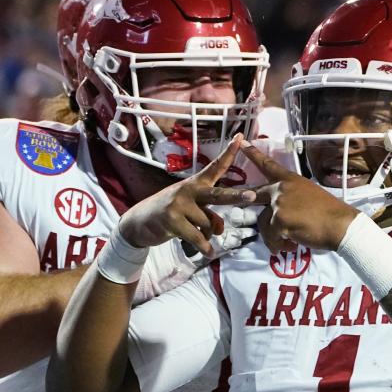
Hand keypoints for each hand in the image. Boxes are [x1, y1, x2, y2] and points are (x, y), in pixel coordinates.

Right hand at [119, 135, 256, 255]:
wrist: (139, 222)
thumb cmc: (171, 214)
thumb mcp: (191, 210)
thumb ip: (209, 216)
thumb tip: (218, 230)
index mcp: (196, 184)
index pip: (215, 167)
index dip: (228, 153)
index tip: (240, 138)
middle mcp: (189, 190)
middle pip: (218, 195)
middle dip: (236, 196)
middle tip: (252, 196)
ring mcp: (179, 204)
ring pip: (208, 224)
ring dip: (207, 235)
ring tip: (196, 234)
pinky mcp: (172, 220)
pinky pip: (197, 237)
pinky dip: (204, 247)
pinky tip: (207, 252)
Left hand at [241, 140, 358, 252]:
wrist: (341, 225)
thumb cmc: (330, 213)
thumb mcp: (310, 196)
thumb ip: (291, 198)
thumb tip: (282, 211)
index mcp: (291, 180)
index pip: (268, 165)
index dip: (254, 154)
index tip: (243, 142)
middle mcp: (282, 188)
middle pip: (255, 195)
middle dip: (248, 202)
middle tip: (245, 203)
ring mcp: (279, 203)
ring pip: (263, 222)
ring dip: (273, 236)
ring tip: (289, 242)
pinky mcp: (279, 220)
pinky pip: (270, 236)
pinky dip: (278, 245)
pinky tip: (291, 246)